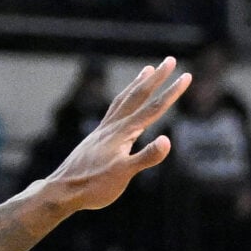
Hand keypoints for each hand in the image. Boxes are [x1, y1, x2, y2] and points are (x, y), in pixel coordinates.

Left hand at [46, 58, 191, 213]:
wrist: (63, 190)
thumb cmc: (94, 185)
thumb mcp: (124, 174)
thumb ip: (146, 157)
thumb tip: (167, 140)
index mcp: (124, 133)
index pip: (153, 109)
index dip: (172, 93)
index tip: (186, 76)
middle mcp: (113, 126)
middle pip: (138, 96)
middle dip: (157, 78)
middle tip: (170, 60)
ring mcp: (104, 130)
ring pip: (124, 100)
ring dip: (138, 84)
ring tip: (147, 70)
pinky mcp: (97, 137)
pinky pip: (113, 110)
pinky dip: (123, 100)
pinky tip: (124, 104)